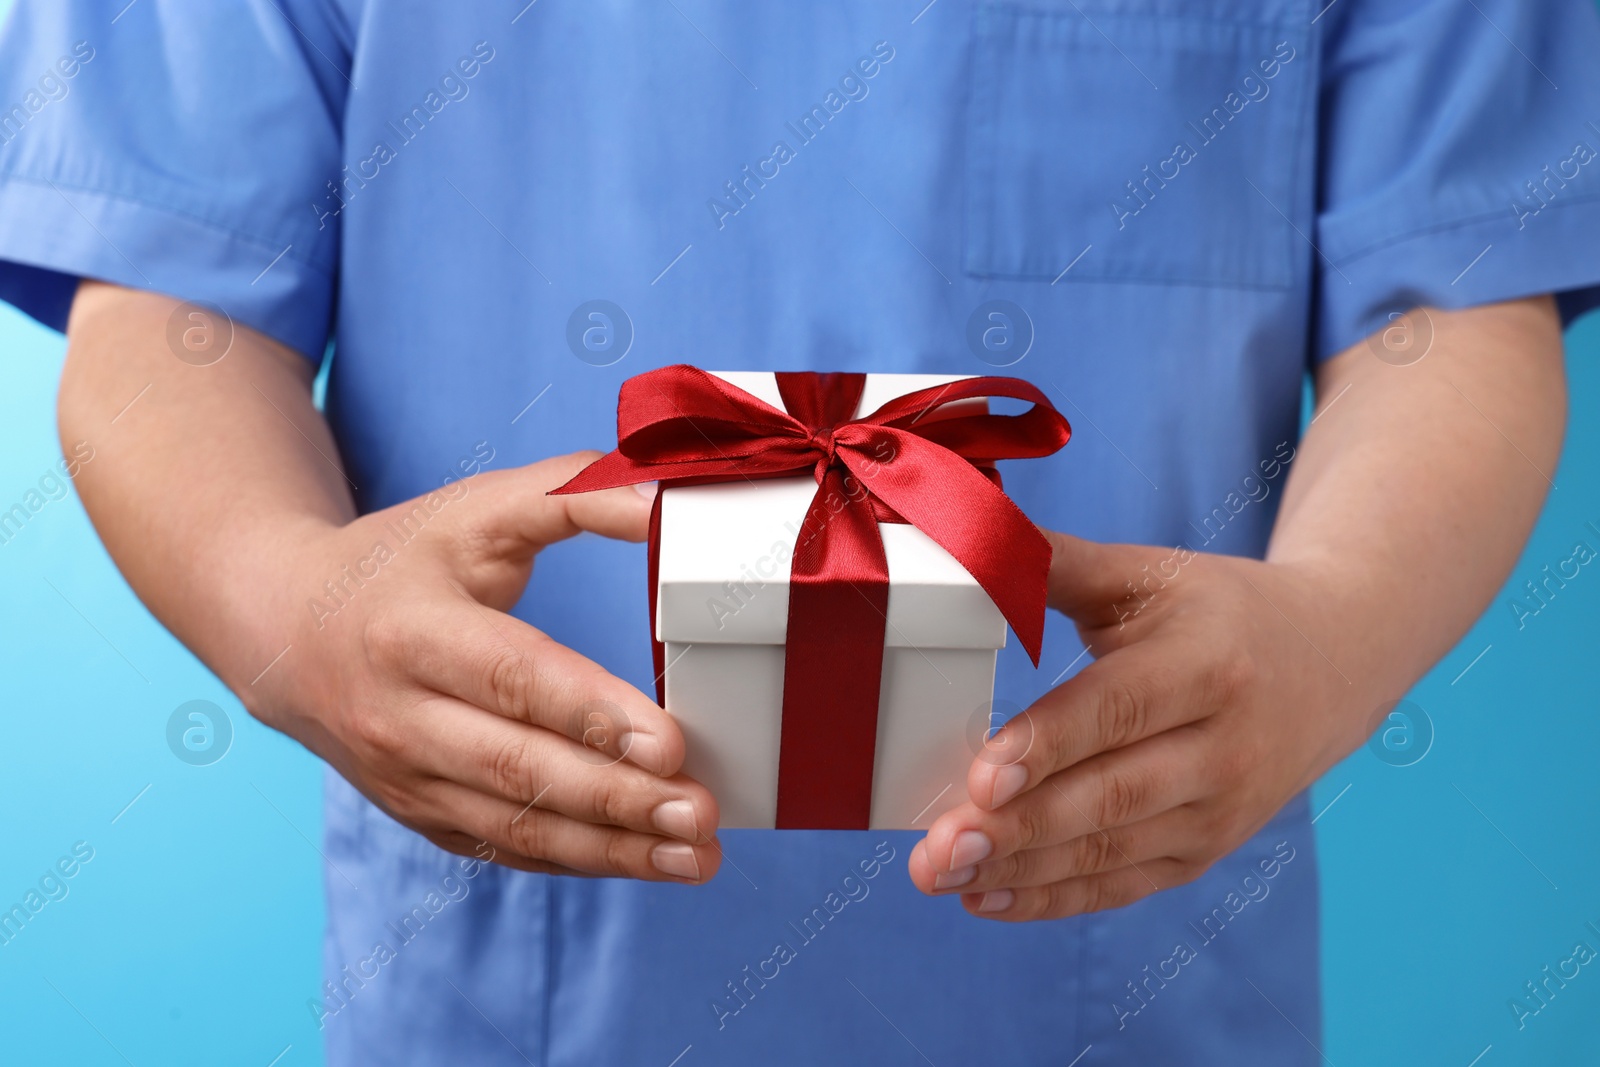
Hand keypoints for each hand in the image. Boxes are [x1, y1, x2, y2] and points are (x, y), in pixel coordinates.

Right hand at [243, 452, 721, 882]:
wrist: (287, 632)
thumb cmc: (401, 561)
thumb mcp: (477, 508)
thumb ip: (573, 492)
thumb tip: (667, 501)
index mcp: (412, 631)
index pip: (511, 678)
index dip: (590, 713)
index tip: (670, 744)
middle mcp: (399, 716)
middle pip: (518, 767)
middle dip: (616, 797)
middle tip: (700, 810)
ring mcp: (406, 777)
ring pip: (517, 825)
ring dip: (613, 848)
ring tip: (696, 854)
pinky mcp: (421, 814)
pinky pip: (507, 848)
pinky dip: (580, 861)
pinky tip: (649, 860)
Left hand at [908, 530, 1371, 918]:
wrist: (1332, 663)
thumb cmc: (1219, 611)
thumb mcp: (1150, 572)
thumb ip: (1056, 561)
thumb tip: (969, 536)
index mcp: (1209, 664)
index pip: (1118, 711)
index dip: (1048, 746)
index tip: (980, 776)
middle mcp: (1224, 748)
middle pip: (1109, 797)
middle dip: (1018, 829)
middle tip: (938, 848)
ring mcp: (1219, 812)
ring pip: (1108, 852)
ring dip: (1019, 871)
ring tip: (942, 875)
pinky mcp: (1204, 852)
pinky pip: (1120, 884)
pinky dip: (1051, 898)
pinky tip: (985, 898)